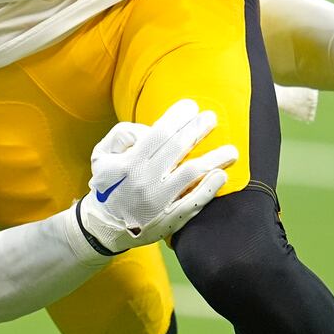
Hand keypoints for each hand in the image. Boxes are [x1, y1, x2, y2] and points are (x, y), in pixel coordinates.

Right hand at [75, 100, 238, 254]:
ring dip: (214, 158)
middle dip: (198, 129)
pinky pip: (194, 202)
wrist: (105, 227)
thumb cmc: (106, 185)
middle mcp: (145, 180)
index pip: (159, 133)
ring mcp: (160, 201)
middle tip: (212, 117)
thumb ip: (122, 135)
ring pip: (191, 174)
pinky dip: (210, 188)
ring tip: (231, 149)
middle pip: (178, 148)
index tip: (191, 105)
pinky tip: (221, 175)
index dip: (177, 117)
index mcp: (129, 162)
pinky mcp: (170, 219)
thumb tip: (149, 129)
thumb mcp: (101, 155)